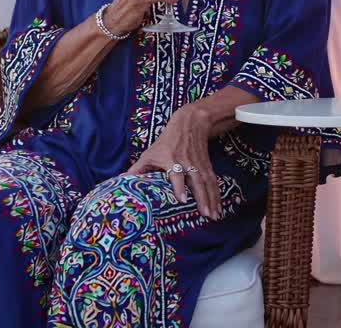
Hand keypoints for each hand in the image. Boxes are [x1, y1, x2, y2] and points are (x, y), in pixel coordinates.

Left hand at [126, 104, 221, 218]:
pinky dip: (217, 195)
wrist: (190, 124)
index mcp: (173, 160)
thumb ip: (138, 168)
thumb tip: (121, 180)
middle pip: (196, 181)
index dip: (180, 186)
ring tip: (214, 216)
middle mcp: (188, 163)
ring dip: (212, 200)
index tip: (183, 200)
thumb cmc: (166, 142)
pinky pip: (213, 182)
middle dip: (202, 198)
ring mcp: (199, 165)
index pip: (177, 174)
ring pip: (207, 183)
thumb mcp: (150, 153)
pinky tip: (218, 207)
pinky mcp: (207, 166)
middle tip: (205, 214)